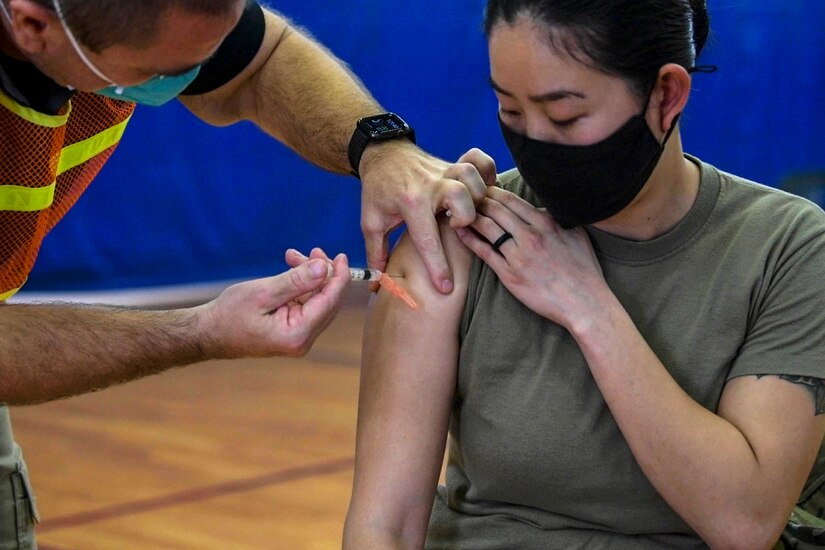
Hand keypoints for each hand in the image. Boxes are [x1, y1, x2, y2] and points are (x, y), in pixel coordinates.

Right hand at [195, 250, 349, 357]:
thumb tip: (325, 267)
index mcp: (298, 334)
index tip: (341, 256)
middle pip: (327, 301)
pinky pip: (305, 304)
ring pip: (316, 300)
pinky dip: (300, 286)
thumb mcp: (263, 292)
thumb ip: (296, 281)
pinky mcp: (292, 331)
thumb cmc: (229, 314)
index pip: (330, 301)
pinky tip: (290, 268)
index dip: (338, 277)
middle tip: (313, 251)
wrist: (208, 333)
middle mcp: (303, 340)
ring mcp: (298, 337)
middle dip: (322, 273)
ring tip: (292, 256)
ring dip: (309, 277)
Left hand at [359, 143, 495, 293]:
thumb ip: (376, 253)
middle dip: (465, 219)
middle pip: (463, 200)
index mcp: (410, 202)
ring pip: (474, 180)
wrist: (382, 154)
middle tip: (455, 227)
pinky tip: (482, 188)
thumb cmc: (378, 190)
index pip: (428, 239)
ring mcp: (445, 171)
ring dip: (476, 198)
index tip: (446, 287)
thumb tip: (377, 284)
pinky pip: (480, 161)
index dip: (438, 267)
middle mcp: (431, 185)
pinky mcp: (454, 164)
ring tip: (467, 210)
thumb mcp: (371, 222)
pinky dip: (487, 172)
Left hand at [455, 187, 607, 328]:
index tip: (483, 188)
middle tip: (465, 197)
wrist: (584, 303)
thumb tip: (542, 208)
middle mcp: (530, 235)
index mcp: (546, 223)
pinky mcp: (509, 274)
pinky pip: (484, 252)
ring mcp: (518, 255)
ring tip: (458, 211)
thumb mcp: (576, 234)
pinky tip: (460, 232)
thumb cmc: (583, 270)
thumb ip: (558, 218)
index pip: (512, 200)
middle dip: (478, 200)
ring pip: (487, 227)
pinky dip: (470, 239)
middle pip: (495, 210)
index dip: (493, 192)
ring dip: (470, 216)